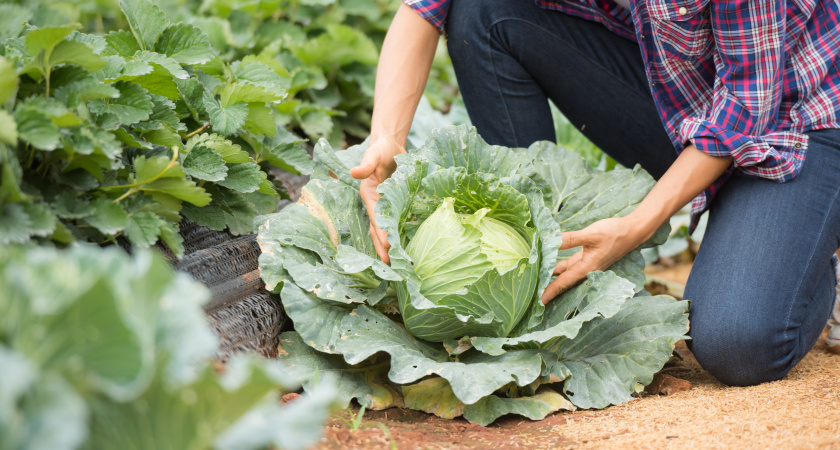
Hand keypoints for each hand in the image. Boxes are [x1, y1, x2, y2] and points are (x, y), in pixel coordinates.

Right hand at [349, 136, 405, 263]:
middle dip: (382, 246)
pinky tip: (405, 245)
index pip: (376, 217)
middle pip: (378, 228)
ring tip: (394, 262)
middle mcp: (376, 203)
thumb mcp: (373, 153)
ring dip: (388, 244)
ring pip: (386, 228)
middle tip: (389, 264)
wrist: (390, 145)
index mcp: (369, 195)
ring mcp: (385, 205)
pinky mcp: (396, 203)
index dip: (381, 232)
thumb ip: (366, 164)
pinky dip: (399, 232)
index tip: (388, 246)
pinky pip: (396, 220)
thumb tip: (355, 172)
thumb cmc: (380, 149)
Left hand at [540, 217, 648, 303]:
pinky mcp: (587, 258)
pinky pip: (569, 266)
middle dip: (548, 288)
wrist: (632, 231)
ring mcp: (586, 265)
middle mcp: (587, 270)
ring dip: (552, 277)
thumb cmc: (614, 233)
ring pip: (565, 274)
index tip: (539, 301)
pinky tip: (547, 265)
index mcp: (587, 268)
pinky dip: (559, 267)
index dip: (550, 291)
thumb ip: (570, 239)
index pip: (564, 282)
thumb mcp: (591, 234)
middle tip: (532, 295)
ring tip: (535, 281)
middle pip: (563, 282)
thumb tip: (550, 241)